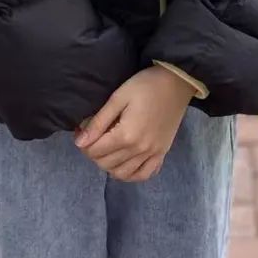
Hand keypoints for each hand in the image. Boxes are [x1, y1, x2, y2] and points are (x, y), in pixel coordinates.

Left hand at [74, 66, 195, 182]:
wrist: (177, 82)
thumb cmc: (145, 85)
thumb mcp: (118, 97)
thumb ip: (98, 122)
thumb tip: (80, 142)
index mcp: (126, 135)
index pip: (95, 151)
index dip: (84, 143)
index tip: (82, 130)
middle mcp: (139, 150)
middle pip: (106, 164)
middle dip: (93, 153)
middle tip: (94, 137)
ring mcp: (152, 154)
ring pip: (122, 174)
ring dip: (109, 165)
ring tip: (108, 149)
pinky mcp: (162, 153)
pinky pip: (144, 174)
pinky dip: (131, 174)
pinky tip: (125, 162)